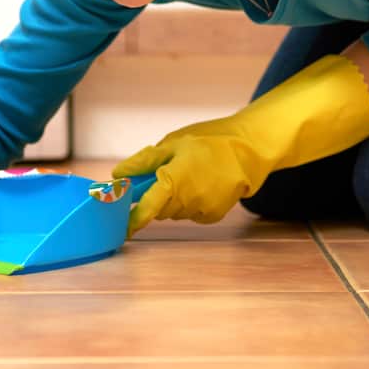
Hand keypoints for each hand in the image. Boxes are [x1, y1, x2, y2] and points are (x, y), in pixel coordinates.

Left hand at [113, 55, 368, 234]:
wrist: (250, 149)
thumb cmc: (210, 141)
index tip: (120, 227)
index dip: (130, 220)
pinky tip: (203, 183)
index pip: (144, 210)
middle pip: (158, 209)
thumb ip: (144, 162)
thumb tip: (118, 175)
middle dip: (155, 196)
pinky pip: (191, 213)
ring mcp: (201, 211)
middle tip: (164, 173)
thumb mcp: (173, 144)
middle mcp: (186, 201)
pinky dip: (190, 201)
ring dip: (174, 198)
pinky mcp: (213, 215)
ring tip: (189, 173)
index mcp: (172, 181)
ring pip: (175, 211)